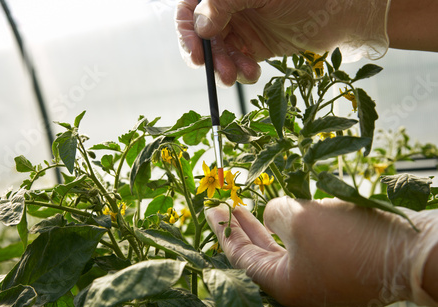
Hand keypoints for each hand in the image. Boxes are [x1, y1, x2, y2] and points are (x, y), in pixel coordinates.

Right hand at [176, 0, 389, 85]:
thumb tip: (198, 25)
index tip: (196, 55)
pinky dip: (241, 72)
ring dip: (226, 68)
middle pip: (202, 35)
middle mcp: (229, 7)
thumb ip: (223, 4)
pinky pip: (236, 63)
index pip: (190, 8)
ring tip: (239, 77)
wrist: (342, 16)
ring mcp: (241, 27)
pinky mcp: (254, 46)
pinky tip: (252, 72)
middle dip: (211, 58)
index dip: (186, 33)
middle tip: (221, 75)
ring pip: (219, 53)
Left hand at [205, 197, 437, 306]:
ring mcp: (322, 282)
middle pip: (260, 257)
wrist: (414, 255)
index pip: (242, 258)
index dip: (224, 231)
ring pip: (284, 252)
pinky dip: (293, 231)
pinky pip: (307, 250)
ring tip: (249, 205)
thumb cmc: (351, 240)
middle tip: (226, 206)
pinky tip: (286, 212)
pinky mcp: (341, 271)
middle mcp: (300, 290)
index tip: (211, 210)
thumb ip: (276, 214)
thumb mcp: (302, 219)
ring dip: (267, 227)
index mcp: (283, 287)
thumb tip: (272, 213)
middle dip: (242, 229)